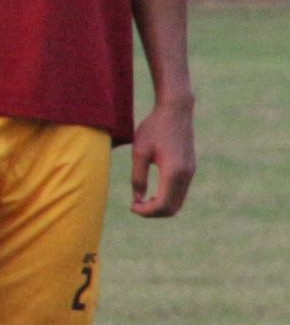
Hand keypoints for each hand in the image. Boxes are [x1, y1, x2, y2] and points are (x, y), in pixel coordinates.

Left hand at [131, 96, 195, 216]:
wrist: (176, 111)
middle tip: (135, 207)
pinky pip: (181, 193)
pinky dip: (168, 199)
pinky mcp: (191, 169)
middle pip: (173, 208)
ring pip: (179, 202)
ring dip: (161, 206)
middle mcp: (186, 175)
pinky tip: (153, 194)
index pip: (162, 204)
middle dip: (153, 212)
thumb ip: (138, 177)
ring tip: (142, 202)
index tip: (132, 206)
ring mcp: (191, 172)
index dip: (146, 211)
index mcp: (173, 172)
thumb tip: (138, 199)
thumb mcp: (139, 152)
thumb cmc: (154, 128)